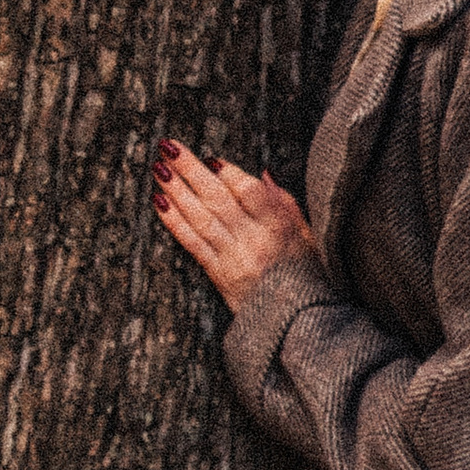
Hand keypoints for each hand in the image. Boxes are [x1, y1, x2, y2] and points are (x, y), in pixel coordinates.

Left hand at [155, 143, 317, 313]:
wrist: (297, 322)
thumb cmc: (306, 275)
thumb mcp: (310, 236)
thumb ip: (285, 203)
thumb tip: (263, 174)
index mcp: (280, 227)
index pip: (250, 192)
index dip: (228, 172)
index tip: (210, 157)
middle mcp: (255, 240)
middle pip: (218, 199)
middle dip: (191, 170)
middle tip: (169, 147)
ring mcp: (234, 258)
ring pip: (201, 218)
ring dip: (177, 191)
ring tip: (160, 169)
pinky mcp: (219, 275)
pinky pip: (193, 244)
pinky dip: (175, 222)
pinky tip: (160, 203)